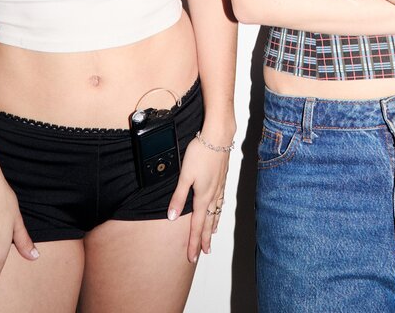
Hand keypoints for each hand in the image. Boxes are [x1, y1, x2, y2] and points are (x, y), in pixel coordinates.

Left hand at [167, 133, 231, 262]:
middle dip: (204, 239)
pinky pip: (221, 201)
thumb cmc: (201, 153)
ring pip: (216, 212)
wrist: (218, 137)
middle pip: (208, 222)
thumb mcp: (185, 175)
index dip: (193, 242)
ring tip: (211, 236)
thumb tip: (172, 216)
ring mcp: (219, 187)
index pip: (196, 225)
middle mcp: (212, 195)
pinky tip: (219, 209)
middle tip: (203, 253)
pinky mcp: (222, 179)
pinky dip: (219, 211)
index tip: (191, 257)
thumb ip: (178, 197)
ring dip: (212, 226)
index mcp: (202, 196)